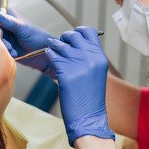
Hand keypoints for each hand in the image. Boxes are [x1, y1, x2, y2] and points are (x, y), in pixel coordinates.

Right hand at [0, 8, 55, 77]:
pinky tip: (14, 53)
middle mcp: (4, 25)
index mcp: (8, 16)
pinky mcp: (4, 47)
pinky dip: (4, 52)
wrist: (44, 54)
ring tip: (12, 49)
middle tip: (6, 43)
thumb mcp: (24, 29)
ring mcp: (4, 37)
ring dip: (1, 46)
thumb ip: (10, 22)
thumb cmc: (38, 38)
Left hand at [45, 26, 114, 146]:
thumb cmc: (90, 98)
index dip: (78, 31)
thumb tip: (76, 46)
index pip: (90, 32)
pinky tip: (49, 55)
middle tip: (60, 43)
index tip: (72, 37)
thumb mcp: (95, 73)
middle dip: (65, 37)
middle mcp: (90, 57)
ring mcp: (78, 64)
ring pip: (61, 44)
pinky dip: (49, 53)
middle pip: (74, 35)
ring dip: (54, 44)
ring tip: (51, 47)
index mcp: (100, 57)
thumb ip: (89, 58)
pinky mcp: (66, 72)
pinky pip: (53, 55)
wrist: (88, 117)